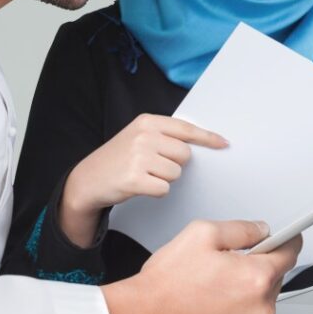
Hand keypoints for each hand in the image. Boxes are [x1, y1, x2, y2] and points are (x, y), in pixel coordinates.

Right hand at [60, 114, 226, 246]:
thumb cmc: (119, 158)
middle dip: (175, 164)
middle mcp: (144, 136)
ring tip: (145, 175)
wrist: (88, 179)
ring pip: (176, 173)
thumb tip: (200, 142)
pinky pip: (164, 188)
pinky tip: (140, 186)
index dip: (207, 138)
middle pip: (185, 155)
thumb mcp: (138, 136)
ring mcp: (138, 157)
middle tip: (154, 166)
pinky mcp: (134, 179)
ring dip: (164, 179)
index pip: (186, 128)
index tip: (224, 143)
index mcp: (147, 122)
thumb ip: (165, 135)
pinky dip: (156, 191)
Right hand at [100, 220, 301, 313]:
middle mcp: (260, 307)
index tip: (287, 236)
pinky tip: (213, 301)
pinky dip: (239, 308)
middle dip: (257, 265)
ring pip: (262, 298)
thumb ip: (242, 229)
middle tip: (227, 261)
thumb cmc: (167, 284)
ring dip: (247, 288)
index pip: (290, 252)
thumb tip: (261, 229)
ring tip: (214, 284)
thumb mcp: (203, 234)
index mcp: (256, 278)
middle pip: (275, 276)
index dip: (287, 239)